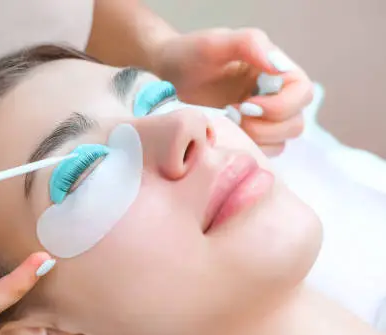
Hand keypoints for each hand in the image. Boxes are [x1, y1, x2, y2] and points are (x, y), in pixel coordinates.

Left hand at [153, 28, 313, 155]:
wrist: (168, 74)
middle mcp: (276, 96)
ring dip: (254, 140)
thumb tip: (280, 67)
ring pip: (280, 143)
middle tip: (232, 115)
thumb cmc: (191, 54)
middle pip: (295, 124)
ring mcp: (262, 120)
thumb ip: (250, 44)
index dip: (281, 106)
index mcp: (277, 71)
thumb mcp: (216, 43)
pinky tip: (223, 135)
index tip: (247, 105)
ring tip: (226, 123)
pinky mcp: (246, 137)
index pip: (303, 94)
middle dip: (265, 127)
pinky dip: (245, 149)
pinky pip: (260, 153)